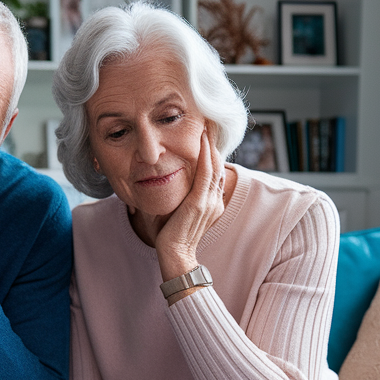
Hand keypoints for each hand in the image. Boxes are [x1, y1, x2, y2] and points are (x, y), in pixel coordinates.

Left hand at [154, 128, 225, 281]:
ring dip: (211, 143)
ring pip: (214, 166)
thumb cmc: (170, 237)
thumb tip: (161, 180)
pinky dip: (205, 155)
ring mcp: (209, 202)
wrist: (174, 256)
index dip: (212, 152)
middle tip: (209, 123)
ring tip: (207, 125)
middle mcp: (214, 201)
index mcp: (211, 203)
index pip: (214, 172)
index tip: (206, 135)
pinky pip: (206, 174)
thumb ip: (176, 196)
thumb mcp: (175, 211)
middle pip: (217, 165)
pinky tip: (202, 141)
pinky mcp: (200, 204)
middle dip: (214, 142)